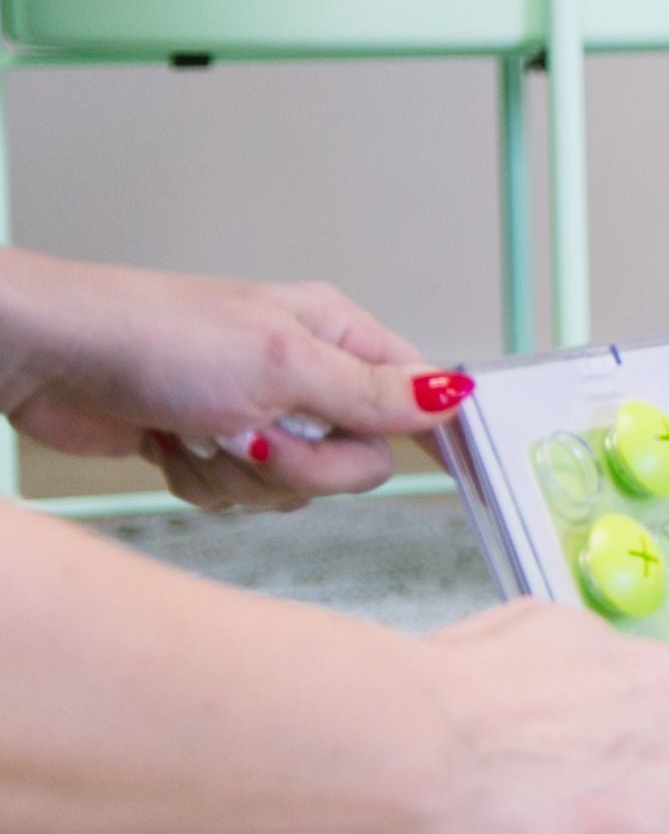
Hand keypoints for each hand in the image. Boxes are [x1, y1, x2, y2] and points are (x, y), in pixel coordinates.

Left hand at [0, 255, 471, 510]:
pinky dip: (206, 483)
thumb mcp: (281, 366)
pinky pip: (242, 497)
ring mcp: (257, 415)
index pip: (415, 393)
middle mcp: (302, 375)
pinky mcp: (212, 449)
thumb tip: (453, 395)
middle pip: (358, 459)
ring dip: (245, 475)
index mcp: (334, 335)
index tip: (450, 470)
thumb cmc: (154, 337)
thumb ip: (372, 393)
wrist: (48, 360)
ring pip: (298, 487)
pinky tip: (174, 446)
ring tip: (202, 432)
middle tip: (258, 436)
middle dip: (305, 464)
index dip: (426, 433)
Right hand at [392, 600, 668, 833]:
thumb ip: (597, 671)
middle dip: (606, 799)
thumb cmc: (466, 685)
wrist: (425, 741)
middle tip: (533, 788)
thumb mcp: (549, 634)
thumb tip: (588, 691)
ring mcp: (658, 828)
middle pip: (656, 794)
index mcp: (668, 687)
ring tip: (512, 817)